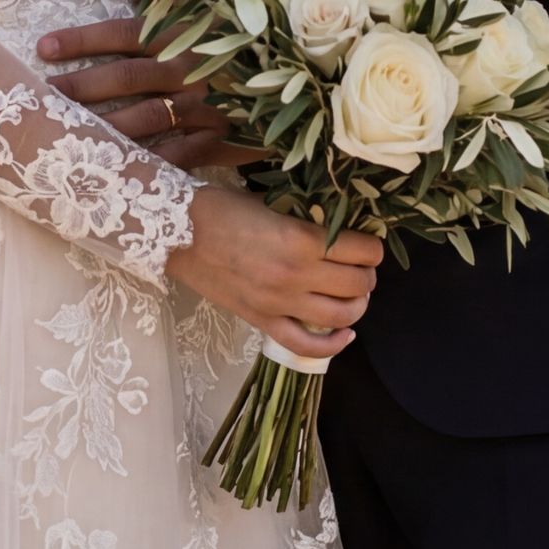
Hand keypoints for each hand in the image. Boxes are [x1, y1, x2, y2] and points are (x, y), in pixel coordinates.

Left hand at [37, 0, 250, 170]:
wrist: (300, 69)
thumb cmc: (244, 35)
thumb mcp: (210, 3)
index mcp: (181, 35)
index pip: (121, 33)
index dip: (81, 40)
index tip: (42, 48)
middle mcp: (188, 69)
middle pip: (125, 79)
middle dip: (80, 88)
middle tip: (40, 98)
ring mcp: (204, 106)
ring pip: (145, 119)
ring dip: (103, 128)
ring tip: (66, 136)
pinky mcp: (218, 137)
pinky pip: (178, 155)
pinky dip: (149, 165)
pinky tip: (116, 173)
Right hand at [167, 188, 383, 358]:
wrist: (175, 231)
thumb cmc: (222, 208)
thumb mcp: (272, 203)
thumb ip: (307, 219)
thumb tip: (342, 227)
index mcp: (299, 239)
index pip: (362, 251)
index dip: (373, 246)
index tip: (369, 242)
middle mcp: (294, 275)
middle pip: (358, 284)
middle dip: (368, 274)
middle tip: (362, 265)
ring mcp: (278, 303)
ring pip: (341, 316)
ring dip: (357, 305)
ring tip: (354, 293)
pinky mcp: (262, 321)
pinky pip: (305, 346)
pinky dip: (333, 344)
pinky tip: (344, 332)